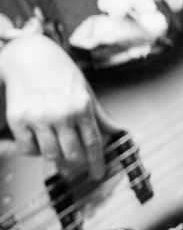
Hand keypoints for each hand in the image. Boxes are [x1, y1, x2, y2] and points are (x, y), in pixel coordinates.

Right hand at [0, 33, 110, 178]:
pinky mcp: (18, 120)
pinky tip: (42, 143)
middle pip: (73, 154)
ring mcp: (38, 118)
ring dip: (57, 159)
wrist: (30, 55)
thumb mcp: (85, 90)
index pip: (93, 143)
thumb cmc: (60, 71)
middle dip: (78, 165)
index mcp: (81, 106)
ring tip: (61, 154)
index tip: (99, 173)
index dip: (97, 162)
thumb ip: (99, 115)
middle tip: (79, 168)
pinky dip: (36, 152)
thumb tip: (117, 132)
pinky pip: (28, 149)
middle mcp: (60, 114)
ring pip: (50, 155)